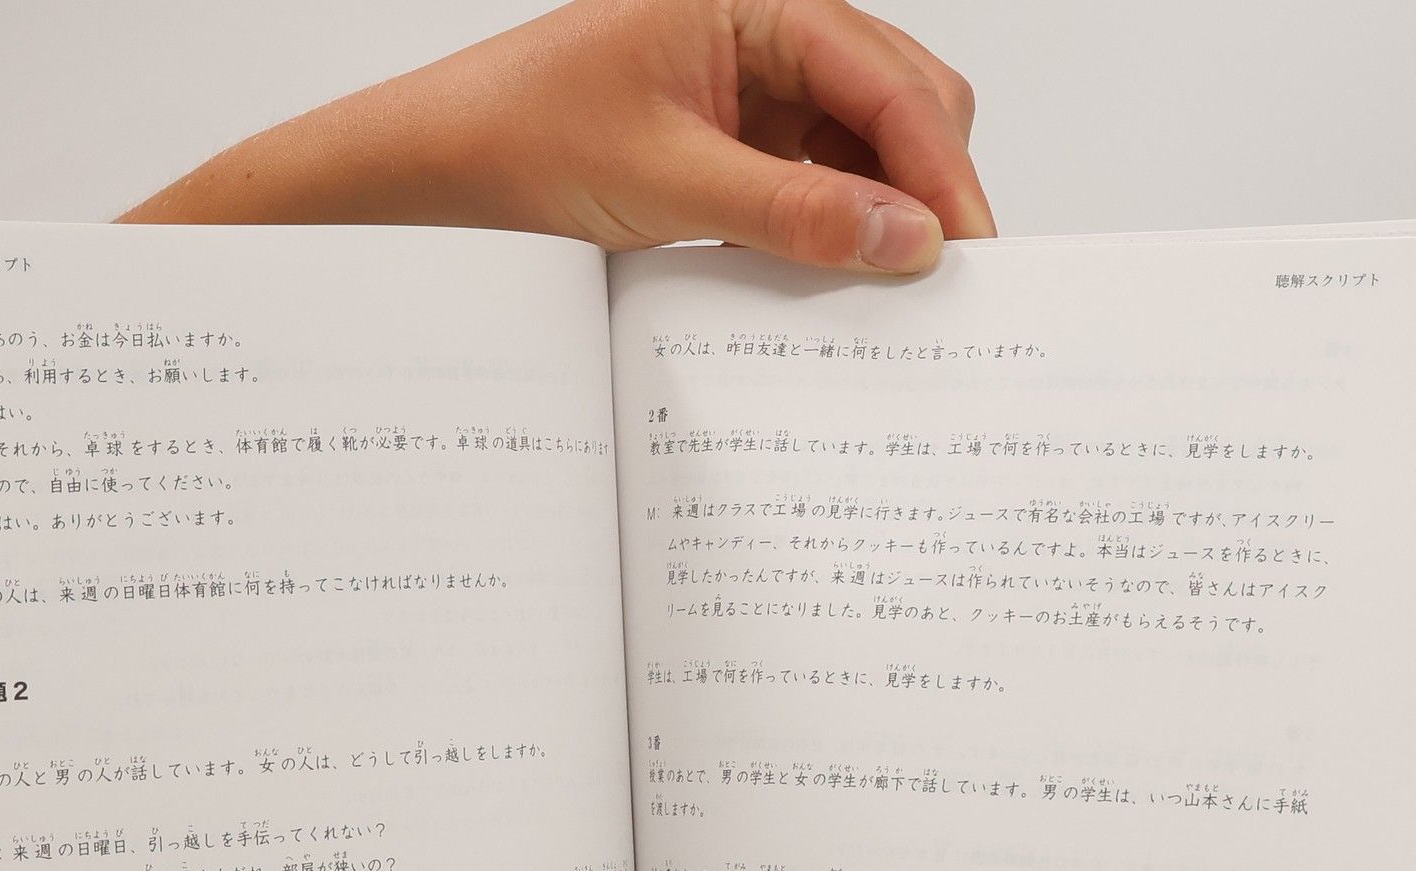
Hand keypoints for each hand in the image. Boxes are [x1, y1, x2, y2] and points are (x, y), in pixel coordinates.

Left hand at [127, 0, 993, 273]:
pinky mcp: (742, 142)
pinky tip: (837, 282)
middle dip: (930, 191)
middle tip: (945, 288)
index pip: (892, 82)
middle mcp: (771, 32)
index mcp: (759, 0)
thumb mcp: (670, 180)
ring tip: (891, 297)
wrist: (444, 166)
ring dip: (885, 218)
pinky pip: (822, 182)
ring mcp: (760, 89)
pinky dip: (838, 232)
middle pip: (904, 106)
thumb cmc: (527, 135)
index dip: (942, 172)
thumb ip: (797, 209)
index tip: (971, 253)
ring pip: (870, 150)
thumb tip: (905, 239)